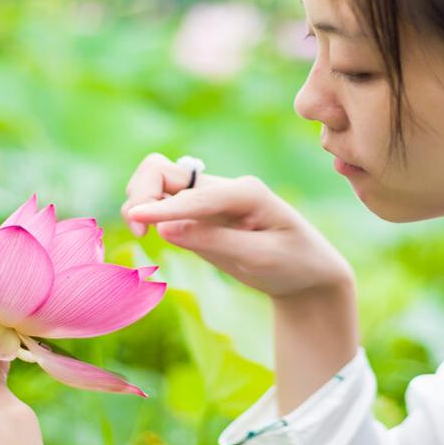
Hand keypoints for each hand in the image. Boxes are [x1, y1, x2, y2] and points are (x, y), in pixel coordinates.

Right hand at [119, 153, 355, 300]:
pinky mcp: (199, 214)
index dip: (163, 207)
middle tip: (138, 231)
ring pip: (157, 180)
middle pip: (162, 170)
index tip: (136, 220)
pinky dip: (147, 211)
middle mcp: (223, 187)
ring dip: (140, 199)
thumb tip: (164, 227)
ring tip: (140, 232)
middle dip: (141, 194)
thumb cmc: (293, 263)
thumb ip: (214, 241)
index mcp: (246, 191)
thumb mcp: (260, 257)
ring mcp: (209, 198)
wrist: (307, 274)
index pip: (195, 194)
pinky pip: (162, 201)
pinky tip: (148, 233)